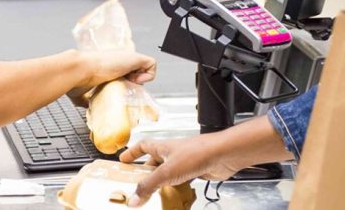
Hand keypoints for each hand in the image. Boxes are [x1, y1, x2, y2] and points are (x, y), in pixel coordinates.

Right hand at [66, 50, 155, 105]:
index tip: (120, 90)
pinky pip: (152, 64)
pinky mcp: (135, 57)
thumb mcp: (81, 92)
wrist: (80, 69)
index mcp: (108, 64)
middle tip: (127, 89)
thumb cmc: (77, 79)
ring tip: (130, 85)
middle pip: (136, 69)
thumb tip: (85, 105)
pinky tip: (135, 81)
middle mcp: (119, 58)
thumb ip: (85, 97)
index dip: (126, 82)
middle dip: (134, 81)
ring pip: (145, 66)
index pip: (124, 71)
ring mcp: (127, 57)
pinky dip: (148, 75)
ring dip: (141, 78)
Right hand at [118, 134, 239, 206]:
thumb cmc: (196, 154)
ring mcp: (184, 162)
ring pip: (168, 173)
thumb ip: (149, 186)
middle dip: (145, 172)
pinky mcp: (196, 171)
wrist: (222, 155)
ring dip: (161, 183)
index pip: (142, 146)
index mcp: (162, 147)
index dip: (132, 153)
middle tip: (137, 184)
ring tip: (154, 195)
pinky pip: (181, 181)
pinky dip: (176, 189)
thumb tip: (133, 199)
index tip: (123, 160)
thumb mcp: (166, 172)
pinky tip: (175, 197)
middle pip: (154, 161)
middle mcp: (172, 153)